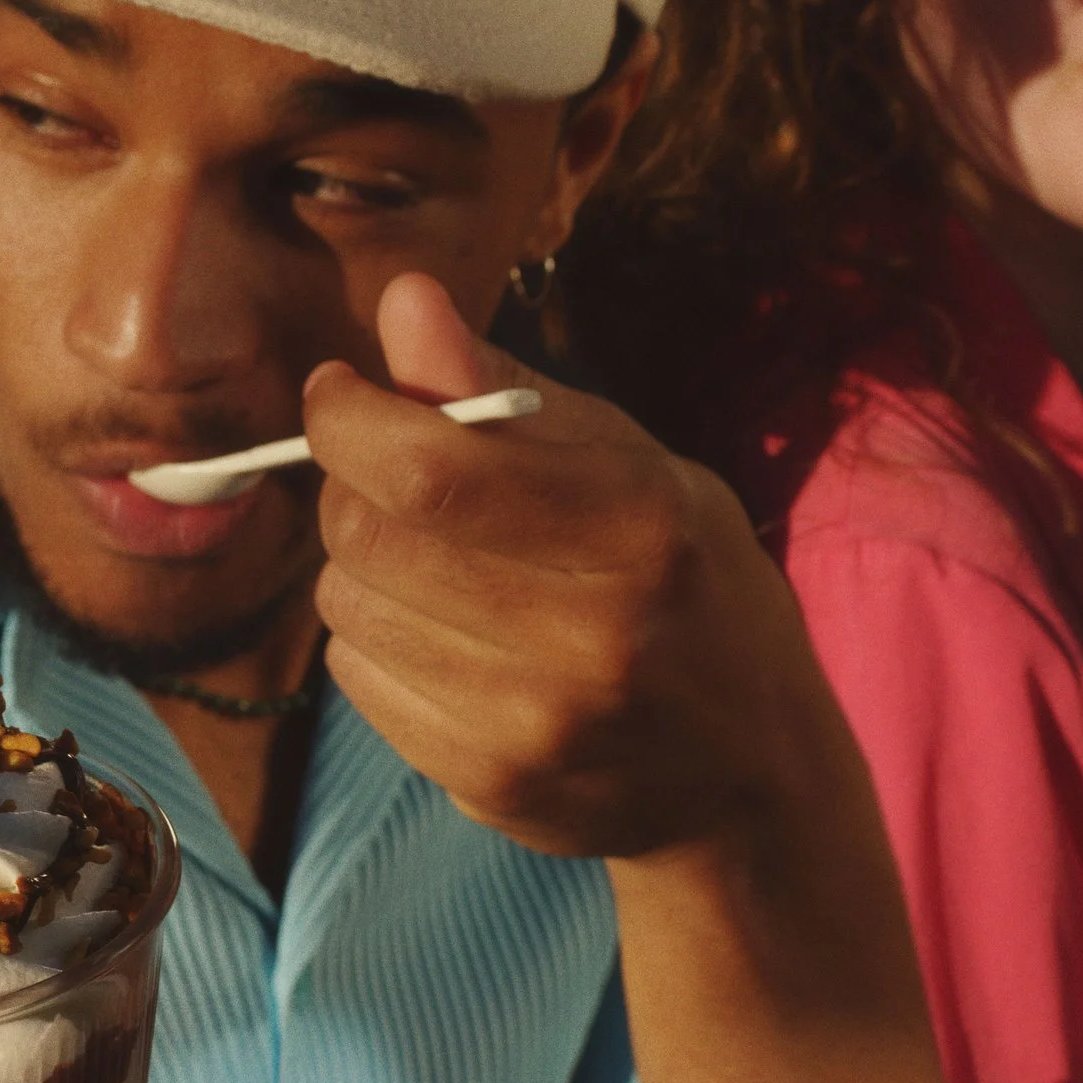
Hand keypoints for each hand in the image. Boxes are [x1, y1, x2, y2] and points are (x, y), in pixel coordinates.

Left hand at [306, 273, 835, 860]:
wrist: (746, 771)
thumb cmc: (684, 584)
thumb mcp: (633, 466)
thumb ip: (507, 389)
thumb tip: (400, 299)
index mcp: (642, 530)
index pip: (432, 470)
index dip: (350, 420)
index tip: (336, 392)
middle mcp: (591, 636)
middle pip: (373, 535)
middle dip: (351, 485)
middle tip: (386, 474)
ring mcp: (534, 725)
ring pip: (348, 607)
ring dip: (361, 566)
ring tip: (431, 561)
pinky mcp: (487, 783)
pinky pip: (355, 678)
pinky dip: (373, 640)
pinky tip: (442, 635)